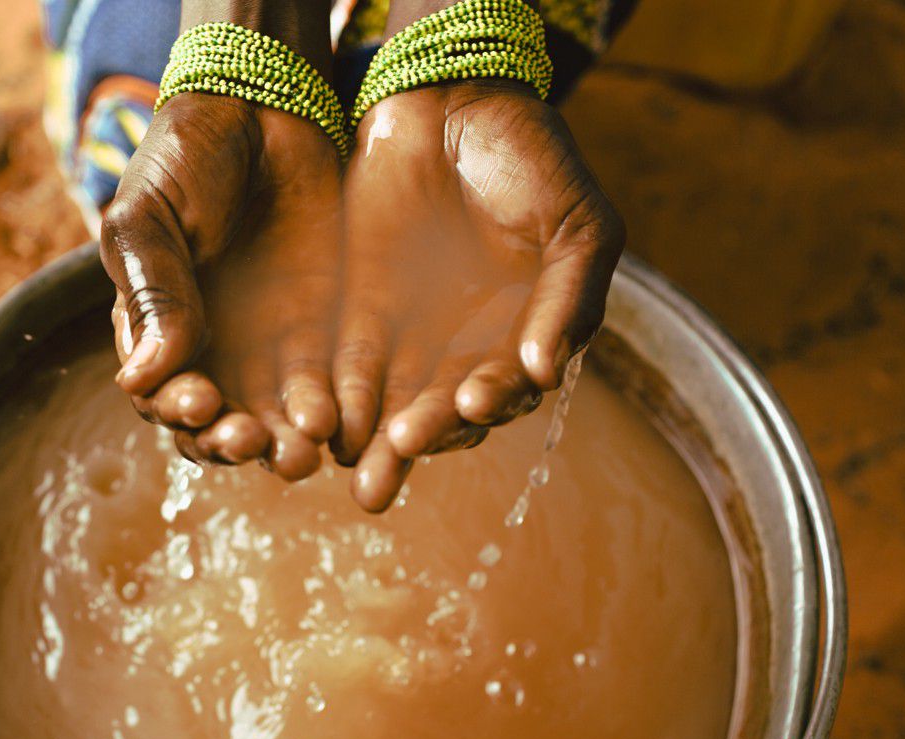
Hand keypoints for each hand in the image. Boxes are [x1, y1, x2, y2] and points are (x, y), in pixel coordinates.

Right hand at [101, 92, 342, 479]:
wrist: (264, 106)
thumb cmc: (188, 158)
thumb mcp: (149, 218)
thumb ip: (150, 295)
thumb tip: (141, 380)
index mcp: (153, 332)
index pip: (161, 397)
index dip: (178, 411)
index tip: (198, 402)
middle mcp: (208, 353)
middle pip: (216, 425)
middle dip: (232, 441)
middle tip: (254, 440)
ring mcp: (267, 349)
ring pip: (272, 422)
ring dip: (282, 445)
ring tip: (301, 451)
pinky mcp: (321, 337)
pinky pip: (325, 391)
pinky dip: (329, 415)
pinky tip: (337, 419)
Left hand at [333, 80, 624, 510]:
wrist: (450, 97)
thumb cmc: (530, 157)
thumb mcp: (576, 221)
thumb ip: (569, 296)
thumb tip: (547, 373)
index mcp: (525, 336)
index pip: (506, 391)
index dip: (490, 401)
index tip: (470, 403)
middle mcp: (469, 350)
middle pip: (444, 415)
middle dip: (423, 442)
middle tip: (398, 460)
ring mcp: (413, 337)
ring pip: (394, 407)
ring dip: (377, 444)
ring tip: (360, 474)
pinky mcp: (361, 318)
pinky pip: (350, 370)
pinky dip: (341, 400)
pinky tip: (328, 424)